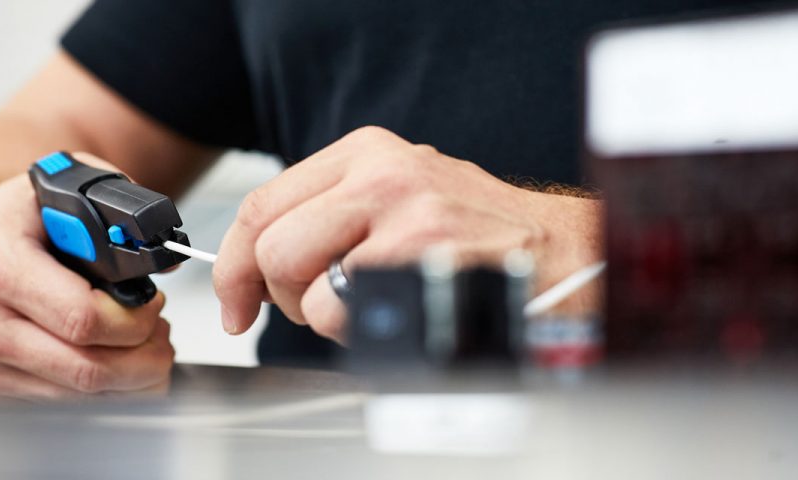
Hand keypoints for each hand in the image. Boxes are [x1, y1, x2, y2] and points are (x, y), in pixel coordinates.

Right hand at [0, 153, 173, 401]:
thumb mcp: (68, 190)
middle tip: (161, 330)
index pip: (82, 318)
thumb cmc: (21, 221)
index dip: (135, 317)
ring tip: (148, 343)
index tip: (153, 302)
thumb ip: (119, 213)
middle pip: (88, 369)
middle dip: (145, 356)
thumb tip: (165, 256)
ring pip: (84, 397)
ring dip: (134, 377)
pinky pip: (69, 406)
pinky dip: (111, 391)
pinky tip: (121, 359)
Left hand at [213, 126, 601, 342]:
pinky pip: (339, 309)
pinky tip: (397, 315)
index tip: (237, 303)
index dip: (234, 264)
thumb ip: (331, 216)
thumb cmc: (478, 237)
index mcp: (366, 153)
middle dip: (278, 296)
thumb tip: (259, 265)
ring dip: (319, 314)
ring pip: (296, 277)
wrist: (562, 256)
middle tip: (314, 309)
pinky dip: (354, 331)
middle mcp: (380, 172)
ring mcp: (403, 210)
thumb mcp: (401, 198)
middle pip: (269, 243)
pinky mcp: (420, 254)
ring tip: (369, 307)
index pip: (263, 204)